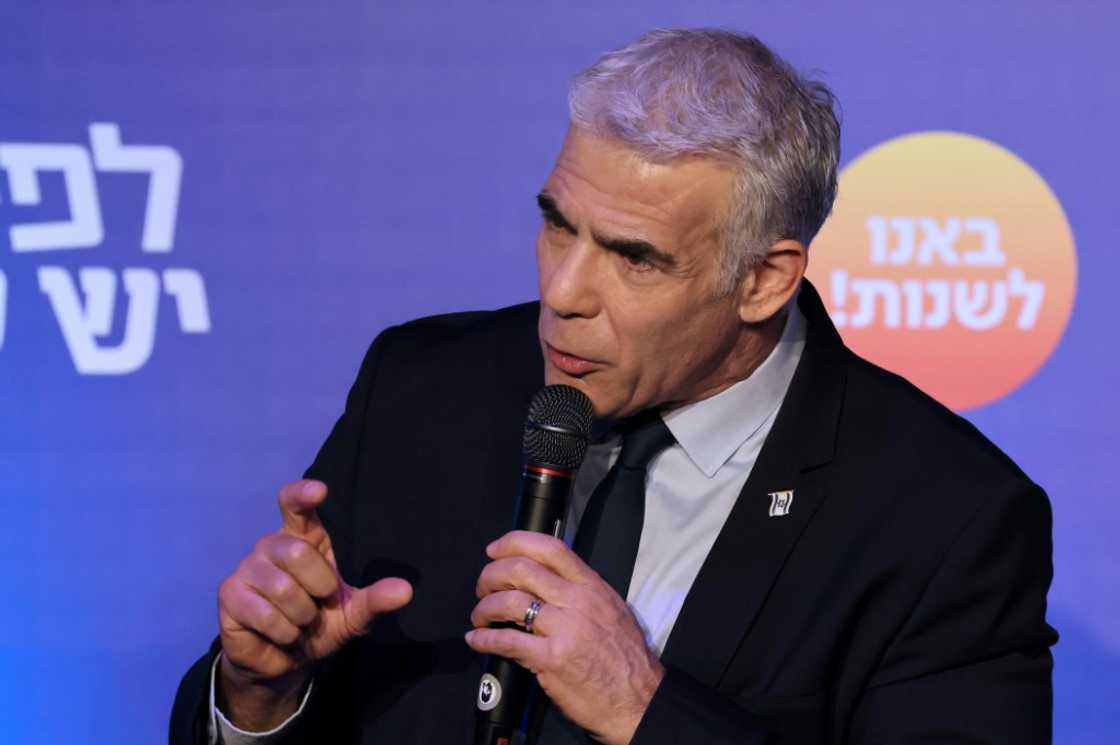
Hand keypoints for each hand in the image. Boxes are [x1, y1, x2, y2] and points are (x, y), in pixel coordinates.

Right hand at [216, 479, 412, 729]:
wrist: (284, 661)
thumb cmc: (320, 625)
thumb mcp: (353, 614)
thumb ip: (376, 600)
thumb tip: (406, 590)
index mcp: (304, 539)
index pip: (295, 505)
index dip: (303, 495)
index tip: (320, 491)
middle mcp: (272, 545)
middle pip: (298, 553)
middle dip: (318, 588)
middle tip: (317, 605)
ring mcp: (247, 567)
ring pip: (282, 588)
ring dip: (301, 617)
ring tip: (298, 623)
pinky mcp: (229, 594)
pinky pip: (264, 613)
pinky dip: (283, 632)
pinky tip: (280, 635)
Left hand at [466, 531, 663, 744]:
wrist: (638, 699)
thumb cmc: (625, 657)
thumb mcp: (610, 609)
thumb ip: (579, 591)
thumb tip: (544, 581)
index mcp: (591, 586)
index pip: (550, 548)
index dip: (515, 542)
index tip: (495, 550)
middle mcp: (578, 601)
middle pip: (521, 569)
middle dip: (491, 575)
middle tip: (483, 588)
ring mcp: (565, 629)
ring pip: (509, 601)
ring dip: (484, 607)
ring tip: (480, 617)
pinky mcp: (552, 659)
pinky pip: (507, 641)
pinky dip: (484, 639)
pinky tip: (477, 640)